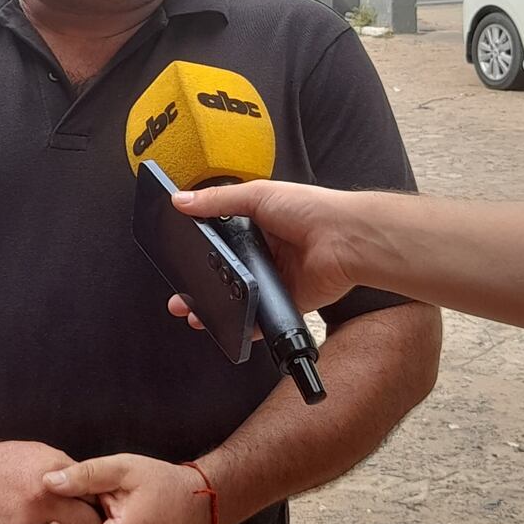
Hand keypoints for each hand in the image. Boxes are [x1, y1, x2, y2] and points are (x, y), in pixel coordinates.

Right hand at [168, 181, 358, 330]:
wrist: (345, 239)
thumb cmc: (311, 209)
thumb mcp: (257, 195)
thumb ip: (217, 201)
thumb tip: (181, 200)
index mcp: (257, 224)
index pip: (219, 238)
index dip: (198, 249)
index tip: (178, 257)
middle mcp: (264, 252)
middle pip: (225, 271)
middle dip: (200, 285)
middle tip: (179, 296)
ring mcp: (274, 278)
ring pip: (238, 297)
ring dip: (216, 307)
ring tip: (194, 315)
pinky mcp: (286, 301)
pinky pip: (260, 317)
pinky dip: (244, 325)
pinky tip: (226, 328)